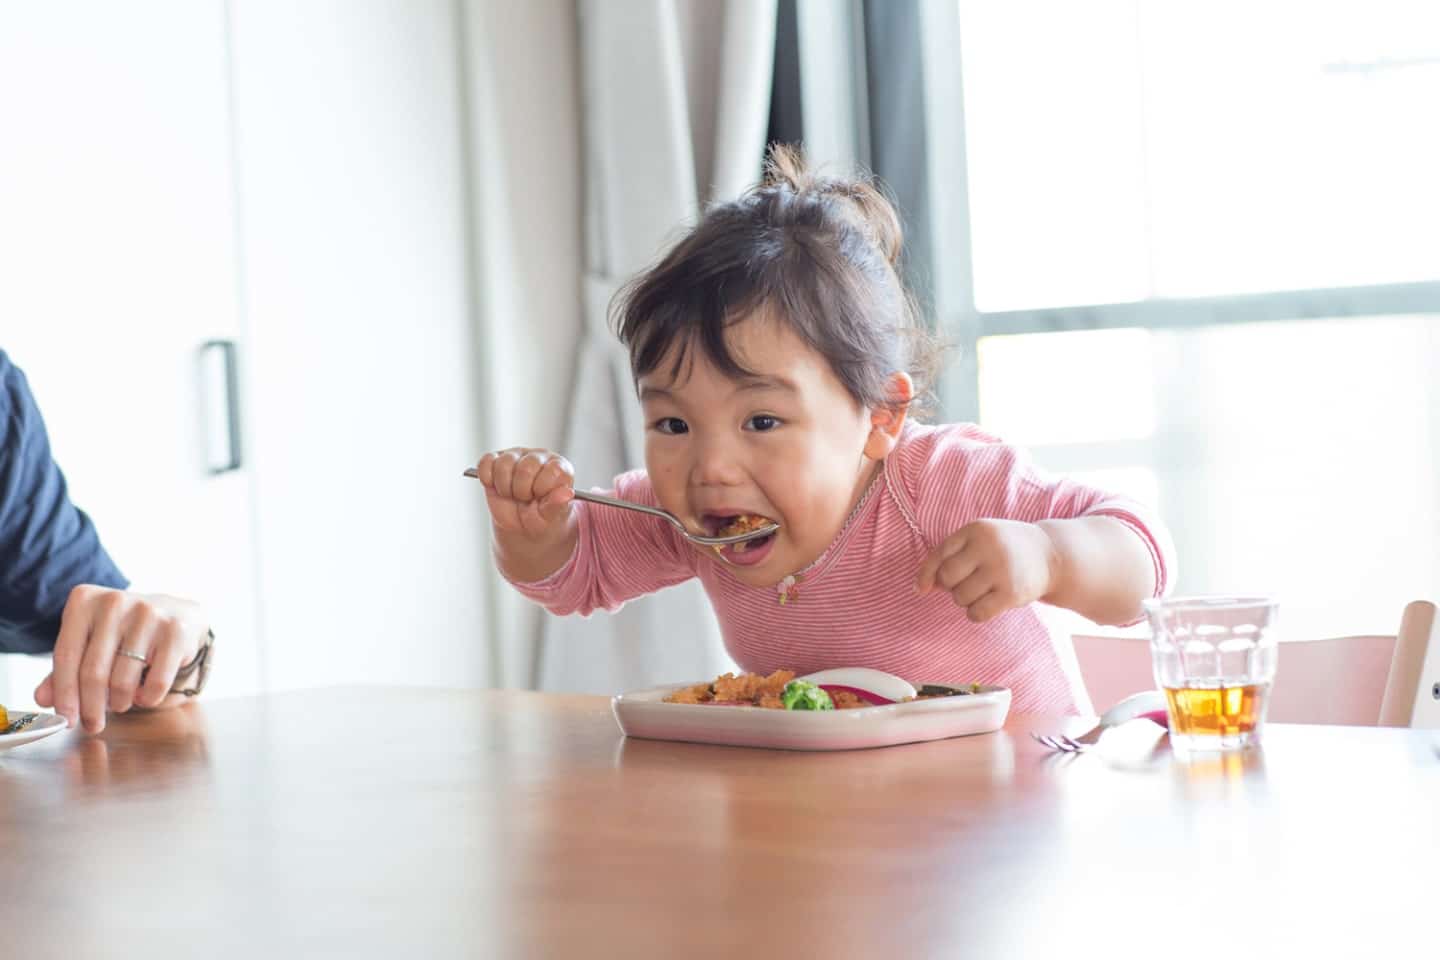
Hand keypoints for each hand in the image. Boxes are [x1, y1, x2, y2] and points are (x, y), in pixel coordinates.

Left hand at [34, 587, 209, 732]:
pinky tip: (143, 695)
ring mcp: (148, 614)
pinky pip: (156, 682)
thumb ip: (64, 669)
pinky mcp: (175, 630)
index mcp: (84, 601)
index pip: (66, 656)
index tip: (65, 719)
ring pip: (122, 680)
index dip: (64, 694)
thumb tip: (43, 698)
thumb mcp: (90, 643)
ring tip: (120, 704)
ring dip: (119, 703)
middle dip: (91, 708)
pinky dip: (147, 698)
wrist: (178, 614)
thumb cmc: (126, 632)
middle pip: (93, 672)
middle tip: (92, 724)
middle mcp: (114, 602)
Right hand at [473, 447, 575, 543]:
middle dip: (521, 491)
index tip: (540, 499)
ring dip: (505, 487)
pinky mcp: (496, 458)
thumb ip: (557, 504)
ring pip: (504, 464)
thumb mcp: (551, 516)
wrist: (522, 527)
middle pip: (525, 468)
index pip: (551, 471)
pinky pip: (486, 462)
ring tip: (512, 494)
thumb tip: (567, 493)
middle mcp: (539, 457)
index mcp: (559, 468)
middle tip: (524, 499)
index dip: (541, 490)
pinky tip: (497, 487)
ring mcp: (517, 455)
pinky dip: (487, 479)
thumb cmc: (542, 518)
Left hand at [915, 519, 1056, 622]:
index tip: (921, 589)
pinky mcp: (1011, 593)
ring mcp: (1001, 569)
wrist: (1051, 555)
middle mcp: (988, 547)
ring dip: (965, 600)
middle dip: (950, 586)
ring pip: (960, 597)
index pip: (939, 555)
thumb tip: (920, 588)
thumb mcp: (979, 541)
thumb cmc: (1003, 550)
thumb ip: (949, 557)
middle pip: (947, 578)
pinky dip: (976, 614)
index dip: (927, 574)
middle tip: (967, 583)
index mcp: (975, 530)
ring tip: (982, 590)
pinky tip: (987, 605)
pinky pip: (976, 613)